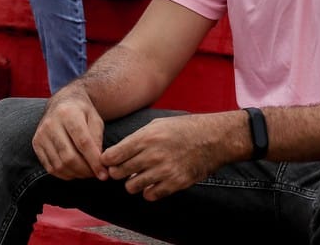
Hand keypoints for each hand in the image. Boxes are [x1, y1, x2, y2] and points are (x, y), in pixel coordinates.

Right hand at [32, 82, 107, 180]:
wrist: (62, 102)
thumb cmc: (82, 112)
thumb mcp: (95, 118)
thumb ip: (97, 139)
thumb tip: (99, 163)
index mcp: (68, 113)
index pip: (83, 143)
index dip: (94, 161)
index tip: (104, 174)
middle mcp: (51, 123)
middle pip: (69, 156)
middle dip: (85, 170)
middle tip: (97, 174)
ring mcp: (41, 134)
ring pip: (59, 165)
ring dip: (76, 174)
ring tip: (88, 173)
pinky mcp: (36, 144)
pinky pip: (50, 167)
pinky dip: (64, 174)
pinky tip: (75, 172)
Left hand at [102, 113, 233, 200]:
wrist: (213, 139)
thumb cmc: (183, 129)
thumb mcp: (157, 124)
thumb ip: (135, 138)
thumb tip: (114, 154)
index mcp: (146, 137)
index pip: (112, 156)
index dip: (107, 160)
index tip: (110, 161)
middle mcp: (152, 155)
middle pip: (118, 173)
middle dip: (118, 172)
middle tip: (124, 170)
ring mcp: (163, 171)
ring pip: (131, 187)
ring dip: (133, 183)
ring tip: (140, 176)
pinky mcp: (174, 183)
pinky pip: (149, 195)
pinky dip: (149, 191)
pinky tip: (154, 182)